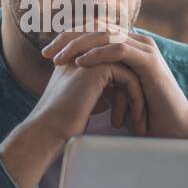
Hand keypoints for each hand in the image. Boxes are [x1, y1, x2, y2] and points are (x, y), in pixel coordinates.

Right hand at [0, 58, 145, 187]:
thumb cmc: (60, 125)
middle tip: (141, 113)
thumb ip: (95, 92)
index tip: (133, 108)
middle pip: (121, 65)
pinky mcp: (96, 69)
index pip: (110, 63)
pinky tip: (134, 118)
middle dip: (135, 89)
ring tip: (139, 120)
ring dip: (137, 96)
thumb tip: (114, 95)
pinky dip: (135, 98)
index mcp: (74, 59)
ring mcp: (87, 59)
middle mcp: (80, 54)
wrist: (46, 132)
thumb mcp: (81, 102)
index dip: (125, 85)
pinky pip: (127, 77)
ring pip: (127, 70)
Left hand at [42, 26, 187, 138]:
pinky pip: (120, 50)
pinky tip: (81, 63)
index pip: (93, 31)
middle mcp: (136, 41)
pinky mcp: (149, 61)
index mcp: (127, 45)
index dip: (68, 38)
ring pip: (106, 35)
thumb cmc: (142, 112)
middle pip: (96, 27)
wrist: (171, 127)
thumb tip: (70, 74)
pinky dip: (98, 54)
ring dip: (79, 45)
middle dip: (68, 39)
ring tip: (59, 58)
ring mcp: (144, 49)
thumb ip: (98, 76)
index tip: (46, 53)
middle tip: (47, 53)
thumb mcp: (114, 90)